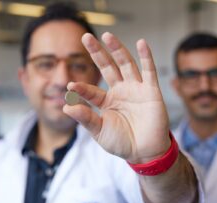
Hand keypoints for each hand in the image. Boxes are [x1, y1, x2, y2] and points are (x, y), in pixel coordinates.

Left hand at [63, 32, 170, 163]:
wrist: (144, 153)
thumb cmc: (121, 143)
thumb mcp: (99, 131)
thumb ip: (85, 118)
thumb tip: (66, 107)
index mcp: (106, 101)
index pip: (91, 90)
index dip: (82, 88)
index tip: (71, 86)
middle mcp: (120, 91)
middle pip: (107, 67)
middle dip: (97, 52)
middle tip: (85, 37)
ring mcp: (135, 89)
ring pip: (125, 64)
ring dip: (117, 49)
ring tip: (107, 35)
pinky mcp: (151, 91)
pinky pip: (148, 71)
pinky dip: (146, 57)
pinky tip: (141, 43)